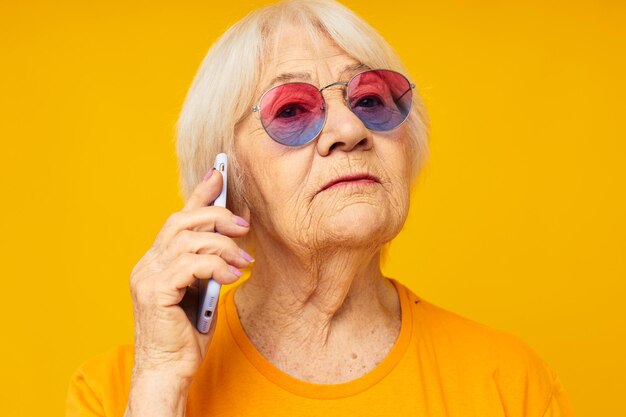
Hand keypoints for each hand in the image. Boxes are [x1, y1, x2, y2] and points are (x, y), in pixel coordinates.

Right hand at [128, 168, 251, 383]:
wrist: (168, 370)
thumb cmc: (186, 334)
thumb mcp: (201, 290)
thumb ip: (206, 265)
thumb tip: (229, 240)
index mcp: (157, 261)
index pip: (178, 218)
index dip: (199, 194)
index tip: (219, 174)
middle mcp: (147, 263)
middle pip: (182, 221)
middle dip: (217, 216)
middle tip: (243, 225)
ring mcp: (147, 276)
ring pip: (189, 240)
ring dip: (223, 247)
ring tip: (244, 262)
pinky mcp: (154, 290)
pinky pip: (191, 264)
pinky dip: (217, 266)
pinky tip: (232, 277)